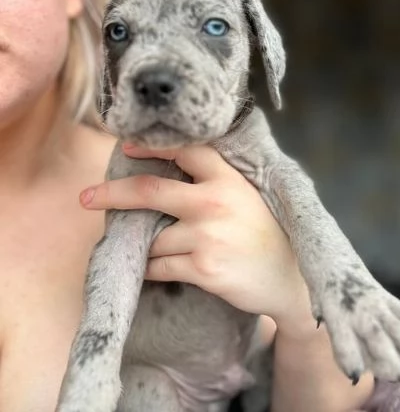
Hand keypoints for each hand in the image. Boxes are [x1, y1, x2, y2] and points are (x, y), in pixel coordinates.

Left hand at [80, 143, 309, 325]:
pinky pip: (158, 266)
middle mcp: (215, 201)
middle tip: (85, 197)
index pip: (185, 150)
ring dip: (145, 244)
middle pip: (150, 190)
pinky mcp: (202, 267)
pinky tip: (161, 267)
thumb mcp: (248, 195)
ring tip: (158, 248)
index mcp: (228, 178)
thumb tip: (165, 171)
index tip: (127, 147)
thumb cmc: (266, 233)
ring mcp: (207, 235)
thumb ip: (215, 180)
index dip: (151, 146)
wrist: (289, 279)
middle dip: (111, 193)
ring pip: (152, 237)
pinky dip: (151, 268)